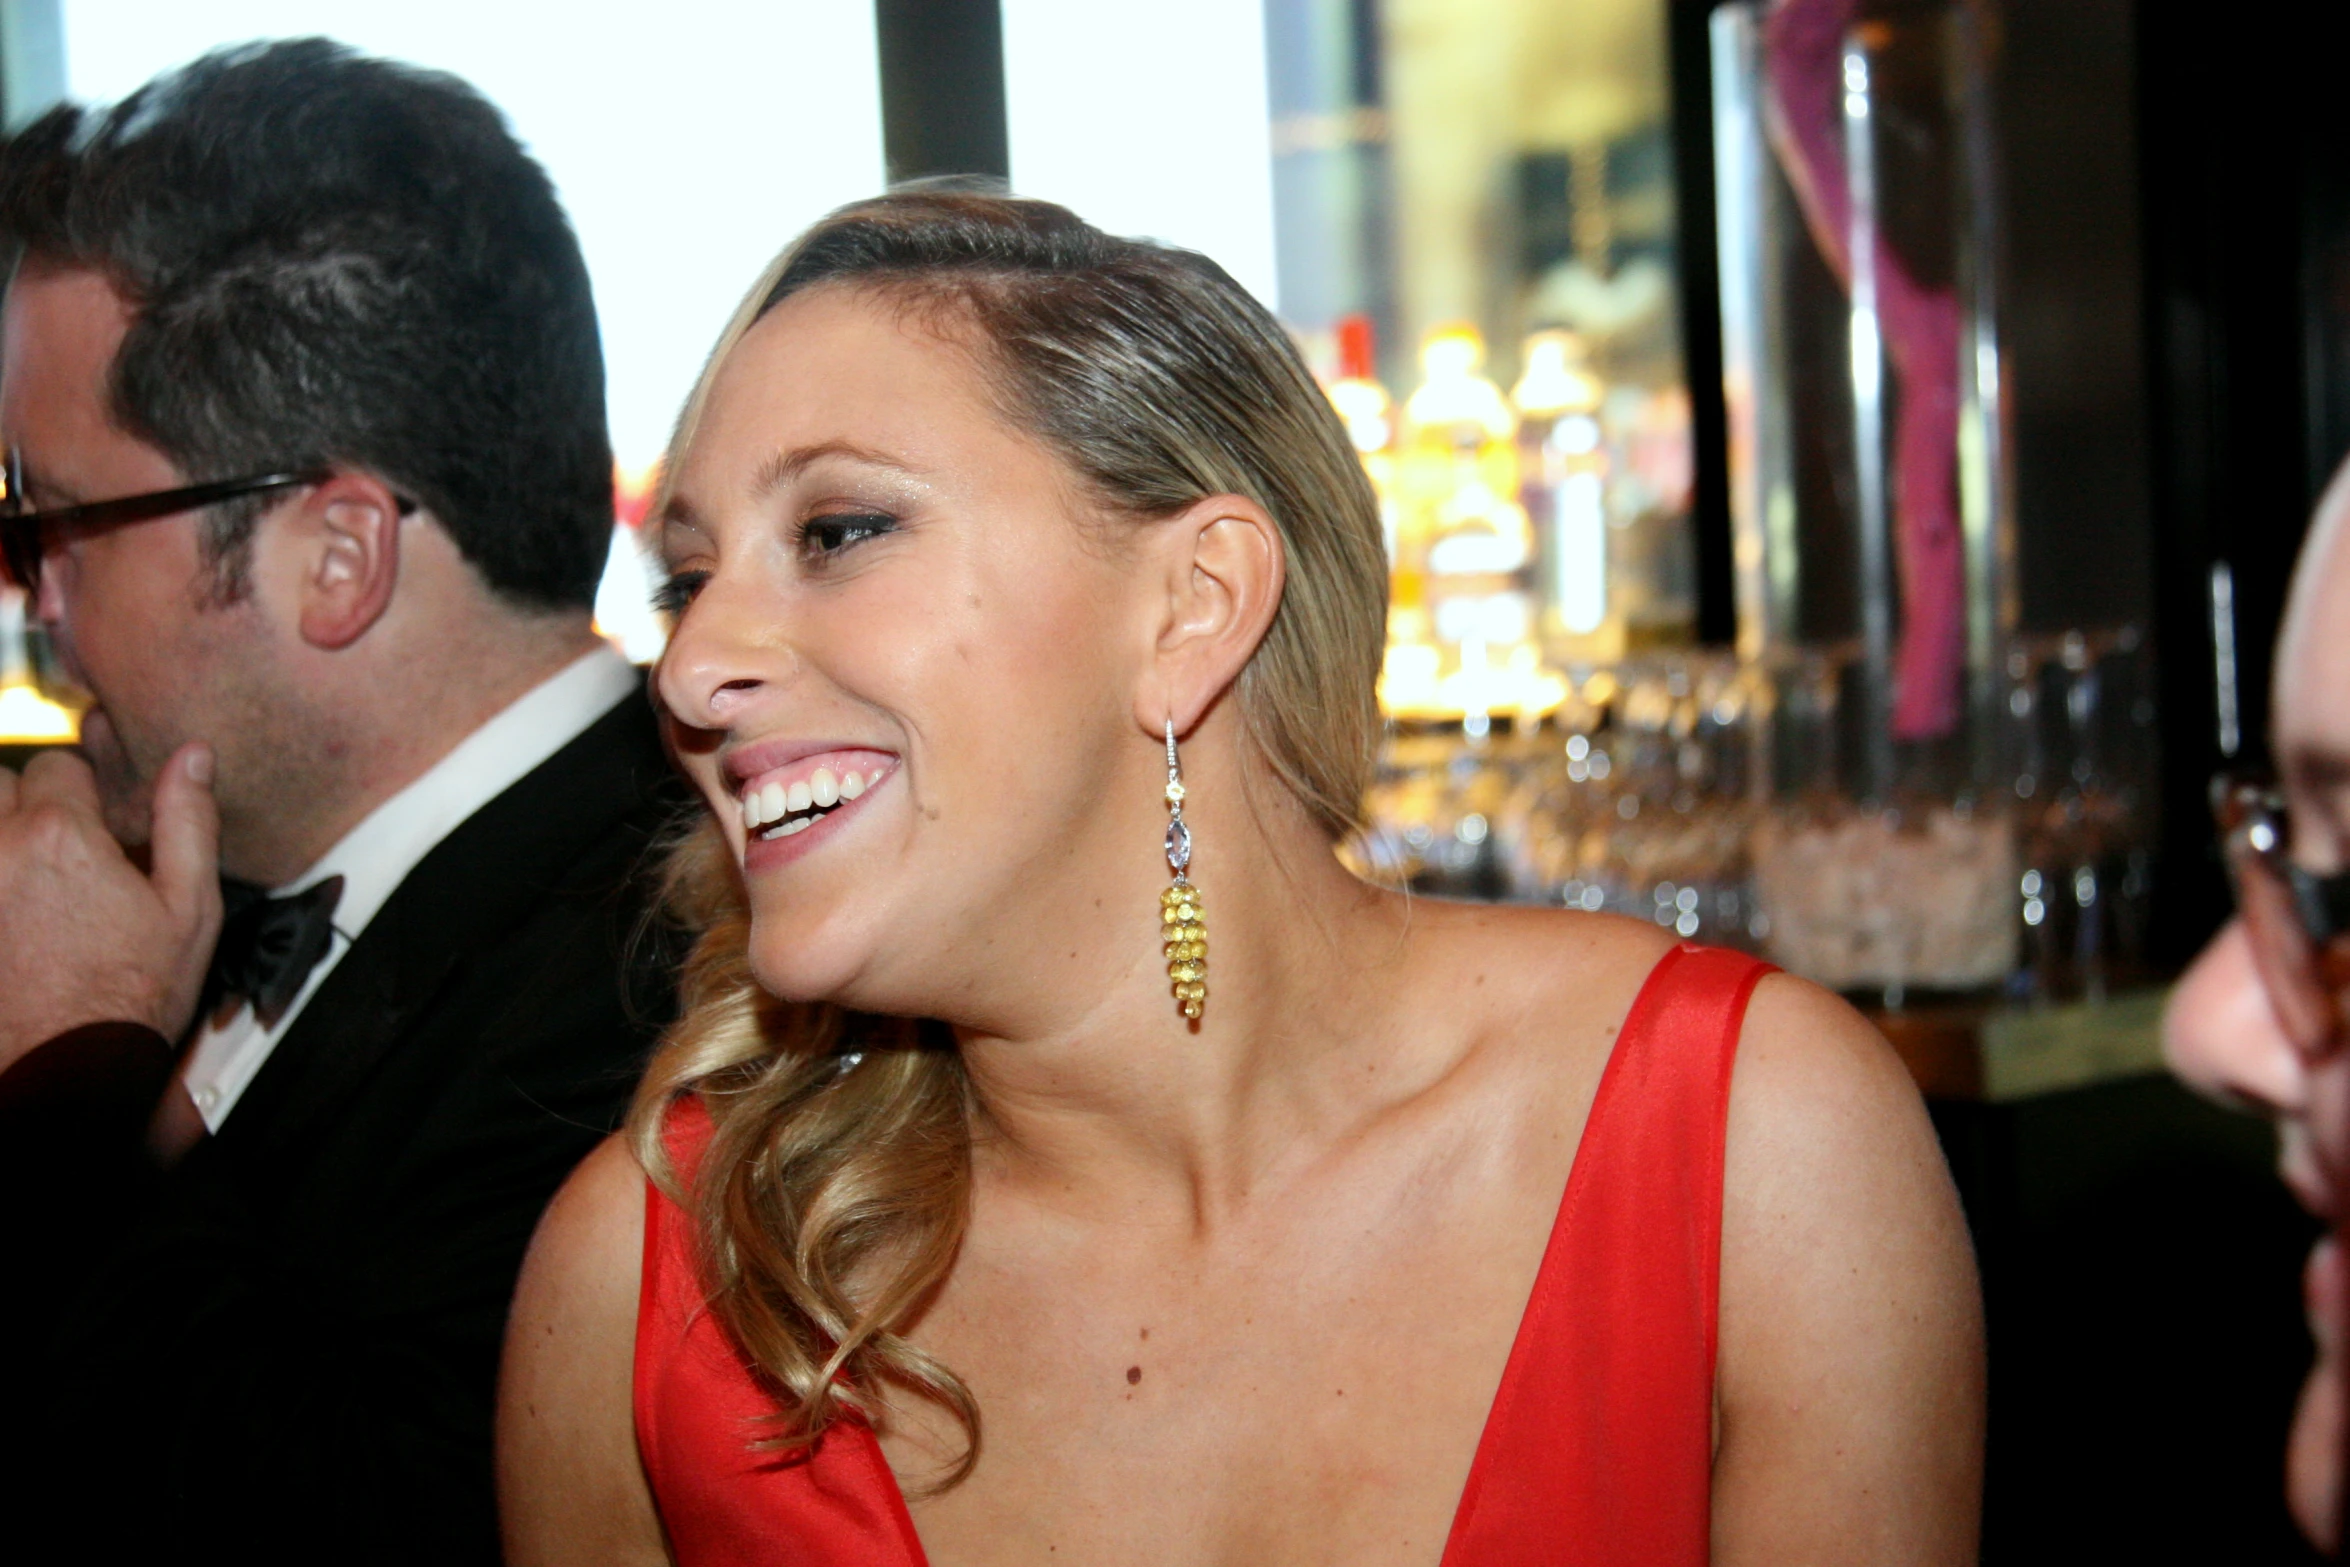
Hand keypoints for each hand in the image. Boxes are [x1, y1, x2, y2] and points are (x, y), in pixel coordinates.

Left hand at [0, 743, 221, 1074]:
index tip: (99, 830)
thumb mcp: (190, 906)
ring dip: (3, 834)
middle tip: (57, 848)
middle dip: (27, 803)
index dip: (83, 793)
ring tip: (28, 871)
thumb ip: (188, 821)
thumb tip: (192, 757)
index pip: (57, 765)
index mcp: (61, 837)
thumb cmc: (134, 993)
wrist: (70, 1067)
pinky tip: (16, 906)